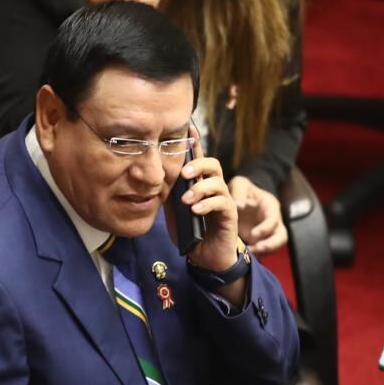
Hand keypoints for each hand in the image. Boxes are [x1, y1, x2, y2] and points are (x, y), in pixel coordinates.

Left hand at [178, 135, 240, 277]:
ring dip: (200, 188)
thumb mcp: (173, 210)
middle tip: (183, 174)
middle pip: (212, 164)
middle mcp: (213, 187)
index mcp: (200, 183)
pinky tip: (196, 211)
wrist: (205, 256)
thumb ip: (168, 192)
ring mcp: (223, 199)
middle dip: (198, 164)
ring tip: (187, 200)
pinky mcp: (229, 214)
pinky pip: (222, 202)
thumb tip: (154, 176)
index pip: (198, 158)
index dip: (194, 142)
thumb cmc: (191, 231)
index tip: (187, 127)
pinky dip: (207, 204)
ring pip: (218, 181)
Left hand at [230, 176, 286, 254]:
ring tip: (249, 256)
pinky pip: (263, 251)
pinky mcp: (261, 241)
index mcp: (270, 206)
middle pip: (281, 237)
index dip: (266, 228)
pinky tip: (243, 256)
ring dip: (264, 253)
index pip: (274, 219)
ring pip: (275, 247)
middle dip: (271, 245)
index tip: (253, 234)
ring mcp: (269, 233)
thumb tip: (238, 205)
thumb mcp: (240, 184)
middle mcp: (274, 221)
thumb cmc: (243, 189)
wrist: (242, 197)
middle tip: (256, 250)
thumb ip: (239, 192)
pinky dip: (256, 255)